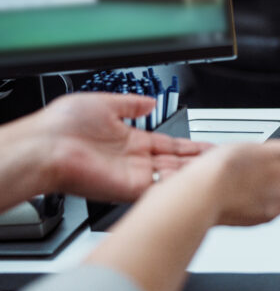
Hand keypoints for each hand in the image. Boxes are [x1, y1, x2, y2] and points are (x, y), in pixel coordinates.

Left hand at [39, 93, 209, 201]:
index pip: (167, 144)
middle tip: (222, 159)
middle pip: (175, 162)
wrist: (44, 146)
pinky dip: (179, 186)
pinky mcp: (128, 188)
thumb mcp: (102, 103)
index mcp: (128, 140)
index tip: (207, 145)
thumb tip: (148, 101)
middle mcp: (132, 160)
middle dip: (199, 161)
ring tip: (219, 169)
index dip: (189, 145)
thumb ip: (129, 104)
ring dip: (194, 173)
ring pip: (172, 177)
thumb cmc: (63, 125)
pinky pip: (159, 189)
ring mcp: (131, 175)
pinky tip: (199, 180)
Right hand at [193, 140, 279, 225]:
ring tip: (276, 171)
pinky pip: (254, 201)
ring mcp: (252, 214)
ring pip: (274, 198)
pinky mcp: (233, 214)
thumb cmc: (235, 174)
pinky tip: (248, 181)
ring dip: (279, 183)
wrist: (196, 197)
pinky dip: (259, 189)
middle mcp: (273, 208)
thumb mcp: (279, 153)